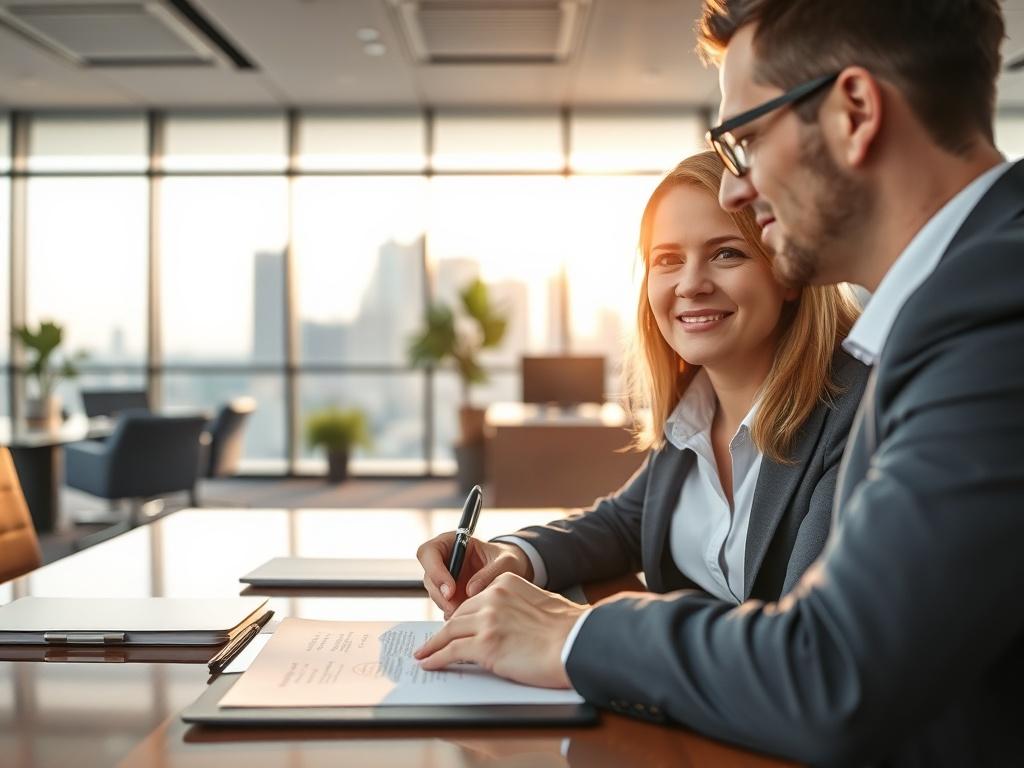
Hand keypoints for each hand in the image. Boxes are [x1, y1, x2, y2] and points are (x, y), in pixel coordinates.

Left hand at [413, 572, 584, 688]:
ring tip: (423, 653)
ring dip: (433, 645)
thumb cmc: (569, 629)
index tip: (452, 625)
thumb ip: (519, 607)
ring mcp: (487, 620)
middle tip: (433, 641)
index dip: (462, 616)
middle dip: (445, 630)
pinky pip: (451, 651)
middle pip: (458, 615)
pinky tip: (429, 663)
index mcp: (506, 583)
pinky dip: (436, 658)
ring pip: (449, 632)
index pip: (474, 599)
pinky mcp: (484, 645)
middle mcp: (493, 597)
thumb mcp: (542, 604)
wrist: (576, 643)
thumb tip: (511, 623)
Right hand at [417, 533, 533, 617]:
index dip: (435, 572)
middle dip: (441, 596)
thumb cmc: (507, 559)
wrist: (513, 570)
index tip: (450, 590)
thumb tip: (470, 590)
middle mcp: (444, 560)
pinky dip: (455, 613)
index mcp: (451, 542)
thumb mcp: (506, 561)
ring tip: (468, 612)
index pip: (428, 552)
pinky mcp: (450, 596)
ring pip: (436, 595)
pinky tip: (469, 615)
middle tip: (456, 608)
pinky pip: (445, 606)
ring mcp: (445, 579)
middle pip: (429, 578)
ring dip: (448, 606)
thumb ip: (489, 572)